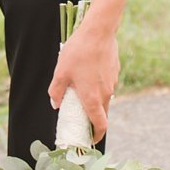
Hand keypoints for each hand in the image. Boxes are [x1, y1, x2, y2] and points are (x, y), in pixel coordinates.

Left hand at [50, 15, 119, 141]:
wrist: (99, 31)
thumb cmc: (78, 52)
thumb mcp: (61, 72)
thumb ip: (56, 91)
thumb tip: (55, 103)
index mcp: (92, 98)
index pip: (100, 125)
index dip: (96, 135)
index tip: (90, 138)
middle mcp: (106, 94)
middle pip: (102, 114)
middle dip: (93, 119)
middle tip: (81, 116)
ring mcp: (112, 82)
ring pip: (105, 98)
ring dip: (95, 99)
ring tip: (81, 88)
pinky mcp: (115, 71)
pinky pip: (107, 84)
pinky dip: (99, 85)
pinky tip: (88, 71)